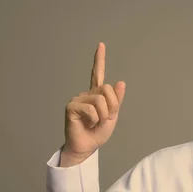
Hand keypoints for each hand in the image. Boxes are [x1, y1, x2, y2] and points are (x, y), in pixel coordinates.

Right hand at [60, 42, 125, 166]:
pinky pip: (91, 109)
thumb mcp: (112, 116)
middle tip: (103, 119)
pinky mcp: (72, 106)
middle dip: (111, 107)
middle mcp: (86, 94)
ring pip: (100, 100)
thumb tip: (121, 82)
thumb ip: (116, 100)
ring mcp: (78, 99)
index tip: (101, 45)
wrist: (87, 146)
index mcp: (96, 95)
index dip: (99, 59)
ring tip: (94, 123)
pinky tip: (87, 124)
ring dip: (103, 116)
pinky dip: (94, 119)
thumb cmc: (97, 133)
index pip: (97, 74)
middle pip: (107, 90)